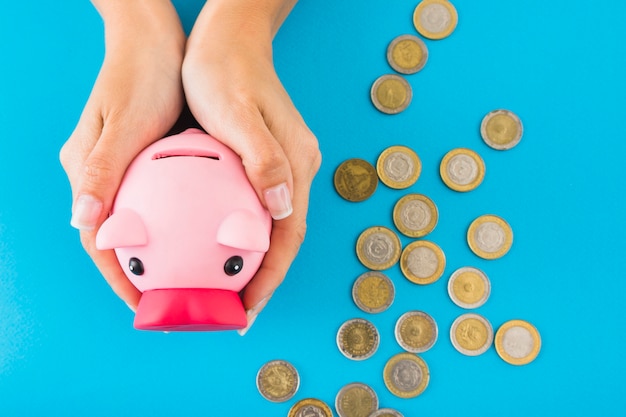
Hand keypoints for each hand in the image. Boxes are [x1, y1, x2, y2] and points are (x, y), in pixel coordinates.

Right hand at [59, 0, 185, 309]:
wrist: (153, 41)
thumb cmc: (139, 76)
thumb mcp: (124, 122)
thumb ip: (102, 169)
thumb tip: (81, 220)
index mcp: (87, 173)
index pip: (97, 240)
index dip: (119, 277)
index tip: (145, 305)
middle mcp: (103, 179)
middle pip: (120, 238)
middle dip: (143, 273)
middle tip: (173, 300)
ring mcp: (125, 172)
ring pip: (141, 224)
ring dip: (161, 254)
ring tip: (190, 279)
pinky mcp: (147, 164)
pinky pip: (161, 203)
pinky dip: (178, 225)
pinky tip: (204, 236)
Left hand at [182, 0, 321, 333]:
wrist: (228, 40)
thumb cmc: (226, 72)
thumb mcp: (238, 112)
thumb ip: (264, 159)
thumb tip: (284, 208)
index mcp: (298, 164)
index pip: (289, 234)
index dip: (271, 276)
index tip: (247, 309)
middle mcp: (297, 170)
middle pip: (284, 238)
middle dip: (263, 279)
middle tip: (234, 313)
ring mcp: (283, 167)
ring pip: (272, 228)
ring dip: (254, 264)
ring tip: (226, 293)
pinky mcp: (265, 162)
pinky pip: (256, 210)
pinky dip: (241, 238)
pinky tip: (218, 250)